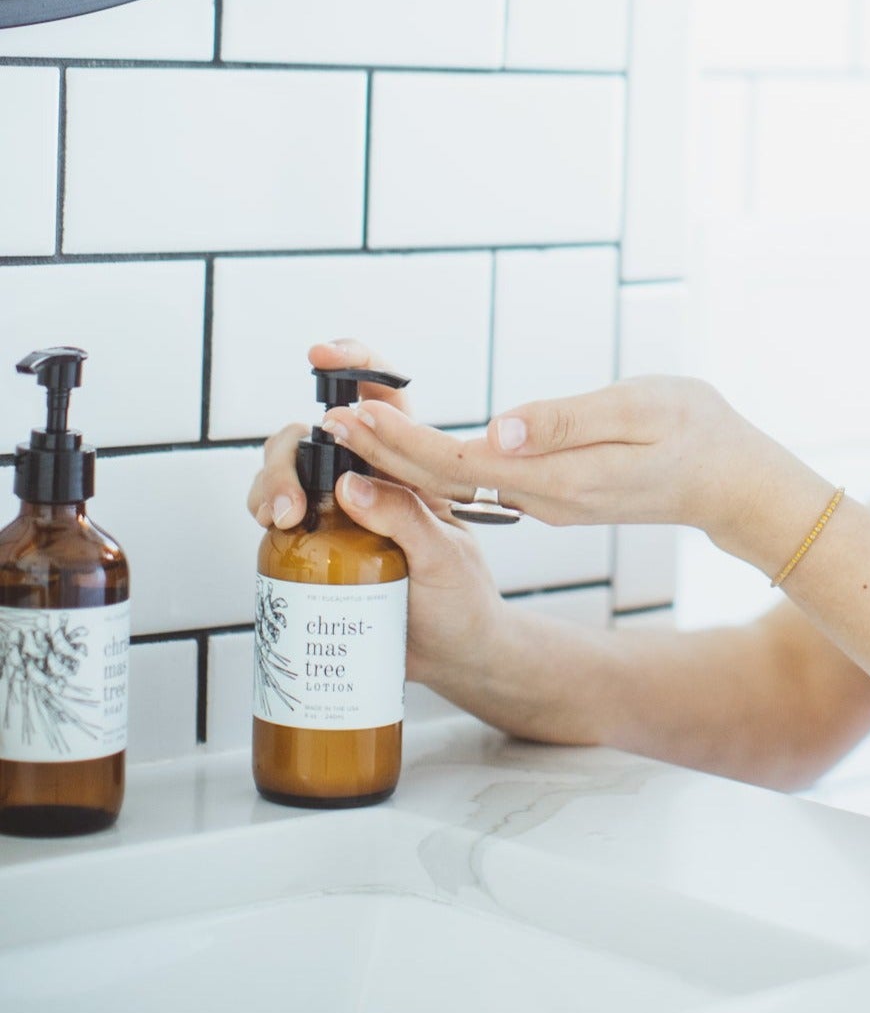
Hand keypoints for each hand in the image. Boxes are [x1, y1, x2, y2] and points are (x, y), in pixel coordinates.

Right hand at [246, 337, 508, 691]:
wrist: (454, 657)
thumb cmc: (463, 601)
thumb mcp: (445, 557)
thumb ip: (405, 520)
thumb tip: (349, 486)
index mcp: (412, 468)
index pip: (383, 401)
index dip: (354, 366)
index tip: (323, 355)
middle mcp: (371, 482)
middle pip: (313, 437)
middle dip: (289, 453)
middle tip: (289, 503)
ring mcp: (340, 514)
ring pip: (288, 473)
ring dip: (270, 484)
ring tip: (281, 520)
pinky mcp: (317, 548)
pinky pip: (278, 518)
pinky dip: (265, 515)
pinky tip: (274, 534)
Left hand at [320, 373, 796, 543]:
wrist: (737, 485)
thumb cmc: (702, 437)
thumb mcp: (644, 411)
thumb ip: (567, 422)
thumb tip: (498, 430)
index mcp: (562, 480)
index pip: (461, 462)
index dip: (401, 440)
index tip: (353, 414)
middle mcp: (545, 499)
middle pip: (446, 478)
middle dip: (384, 448)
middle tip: (329, 416)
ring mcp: (549, 501)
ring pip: (459, 482)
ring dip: (403, 454)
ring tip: (355, 425)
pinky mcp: (554, 493)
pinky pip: (482, 481)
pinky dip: (438, 459)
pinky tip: (412, 444)